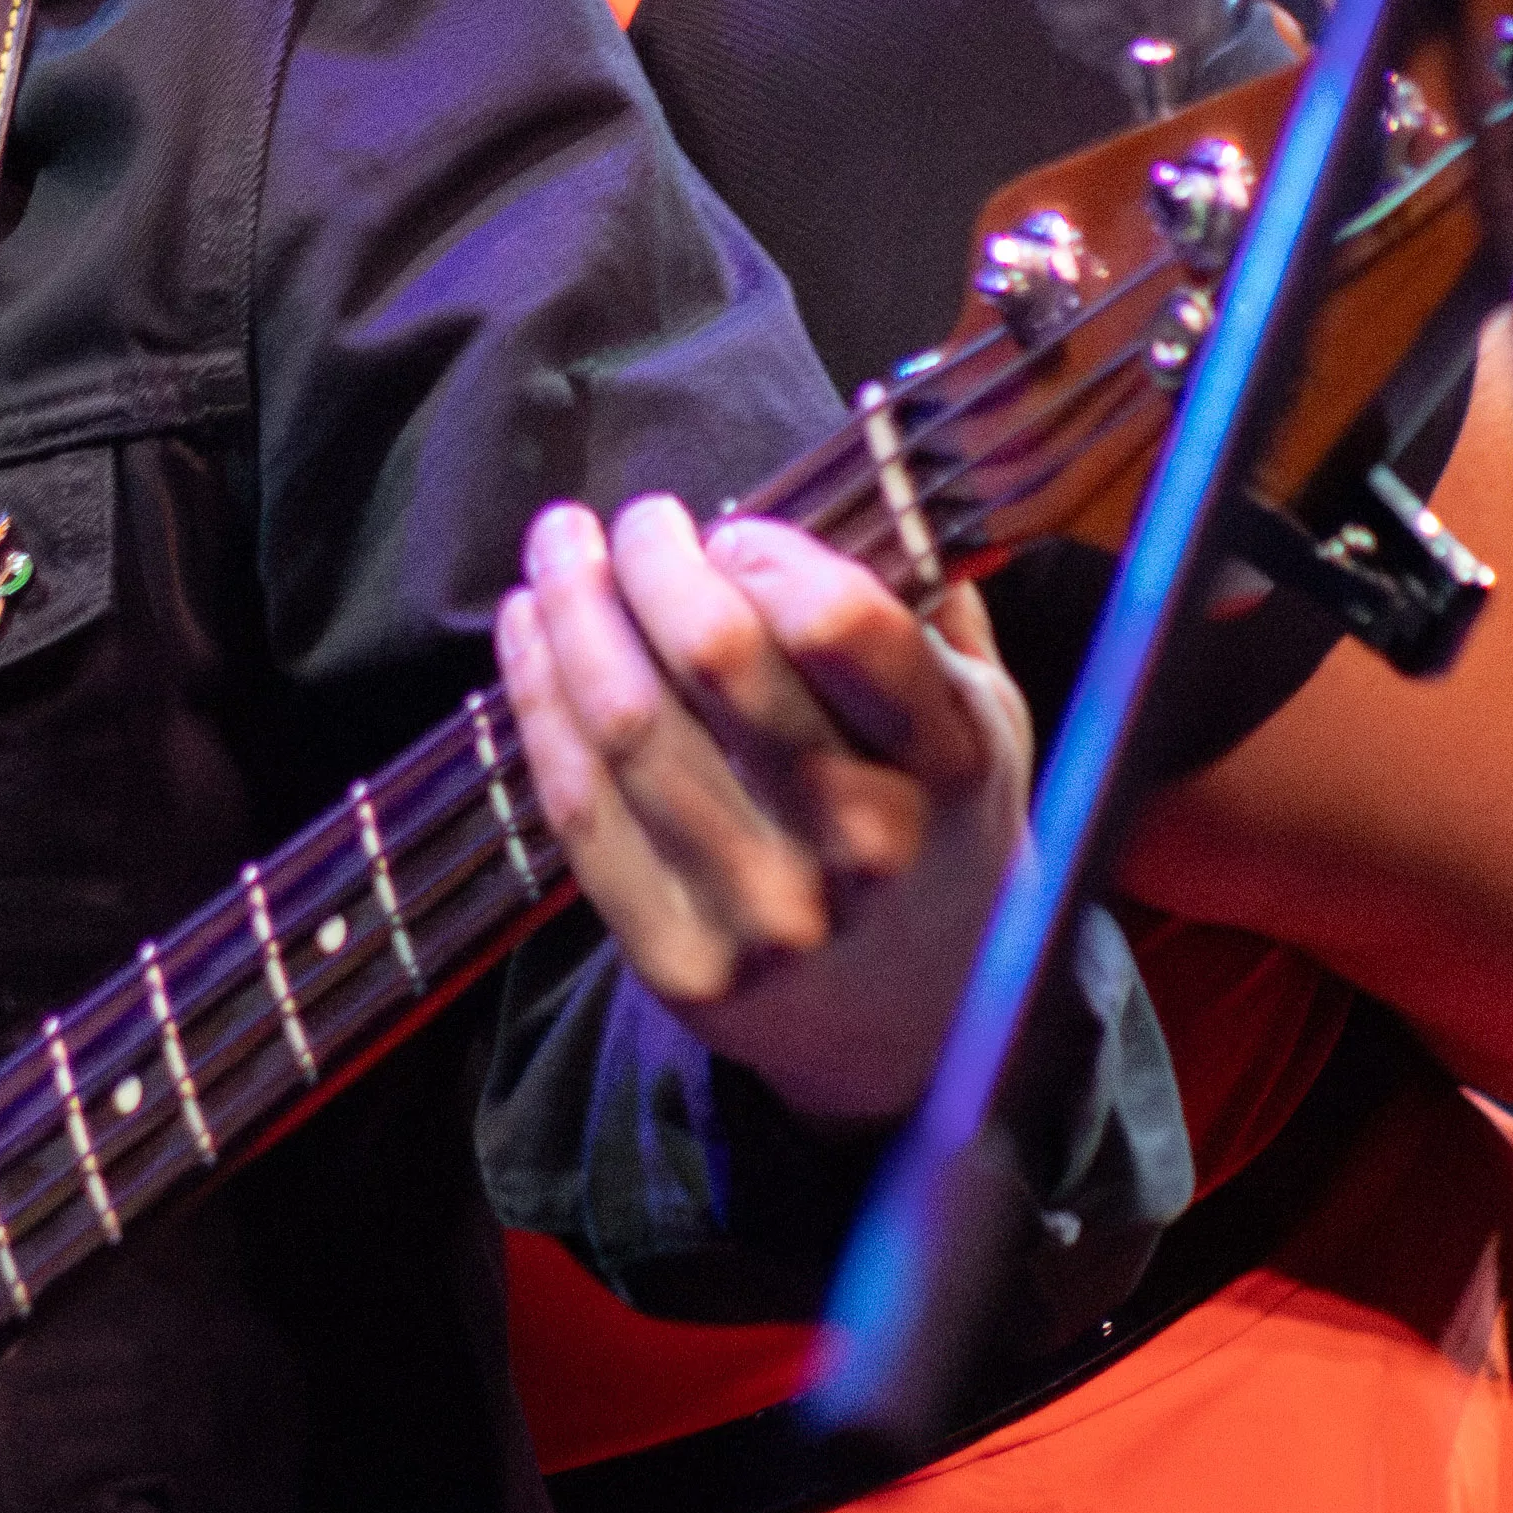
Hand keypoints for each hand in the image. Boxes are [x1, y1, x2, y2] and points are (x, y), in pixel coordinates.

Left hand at [493, 495, 1029, 1121]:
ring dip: (571, 612)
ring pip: (626, 727)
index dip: (763, 549)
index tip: (731, 533)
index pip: (837, 623)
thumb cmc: (939, 836)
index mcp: (949, 764)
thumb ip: (925, 609)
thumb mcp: (985, 724)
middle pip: (713, 659)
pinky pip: (578, 811)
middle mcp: (860, 842)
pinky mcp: (680, 966)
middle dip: (651, 560)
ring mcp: (765, 913)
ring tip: (558, 553)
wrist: (914, 1033)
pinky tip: (527, 632)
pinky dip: (536, 701)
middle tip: (633, 521)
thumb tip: (843, 478)